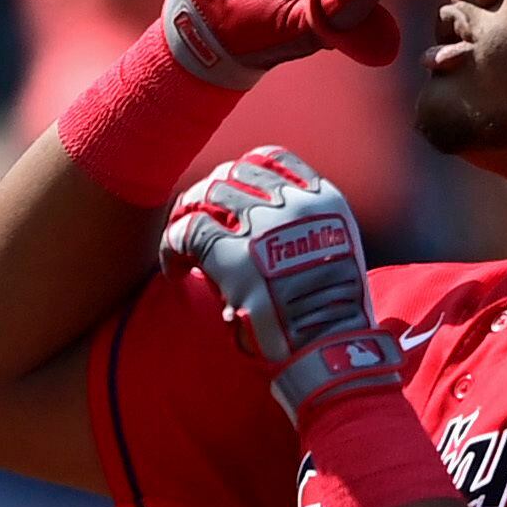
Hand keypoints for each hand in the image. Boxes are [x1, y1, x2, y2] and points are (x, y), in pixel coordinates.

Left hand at [161, 149, 402, 419]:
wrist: (330, 348)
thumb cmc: (334, 317)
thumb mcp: (335, 255)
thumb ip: (305, 233)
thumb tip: (258, 237)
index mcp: (324, 201)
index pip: (272, 158)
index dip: (241, 172)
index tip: (228, 196)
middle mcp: (292, 204)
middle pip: (232, 174)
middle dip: (209, 197)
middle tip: (194, 223)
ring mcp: (260, 226)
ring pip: (205, 195)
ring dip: (187, 216)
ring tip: (181, 246)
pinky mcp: (231, 254)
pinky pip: (186, 231)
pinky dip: (171, 246)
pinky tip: (173, 269)